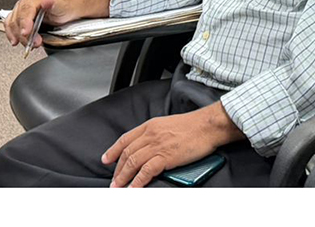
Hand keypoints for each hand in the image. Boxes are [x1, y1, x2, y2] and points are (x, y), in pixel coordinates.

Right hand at [3, 0, 99, 47]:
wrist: (70, 8)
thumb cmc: (67, 5)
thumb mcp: (65, 4)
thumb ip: (55, 3)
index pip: (27, 7)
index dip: (25, 21)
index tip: (26, 32)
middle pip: (19, 16)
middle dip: (25, 33)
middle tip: (35, 43)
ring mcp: (22, 4)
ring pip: (13, 21)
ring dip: (19, 36)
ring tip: (30, 44)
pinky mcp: (20, 14)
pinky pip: (10, 23)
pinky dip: (12, 33)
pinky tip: (16, 40)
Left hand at [104, 103, 240, 187]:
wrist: (208, 125)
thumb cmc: (194, 125)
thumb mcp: (169, 124)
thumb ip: (156, 134)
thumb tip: (149, 149)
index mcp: (150, 125)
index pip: (125, 139)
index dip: (113, 150)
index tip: (107, 159)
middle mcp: (150, 134)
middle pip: (127, 153)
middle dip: (117, 170)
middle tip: (114, 181)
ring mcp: (157, 145)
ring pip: (132, 163)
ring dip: (123, 178)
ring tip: (118, 188)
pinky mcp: (166, 156)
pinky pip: (146, 171)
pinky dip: (137, 181)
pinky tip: (133, 188)